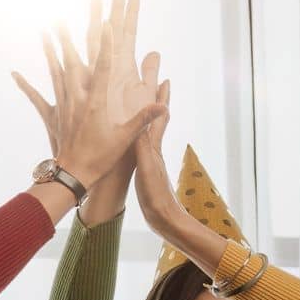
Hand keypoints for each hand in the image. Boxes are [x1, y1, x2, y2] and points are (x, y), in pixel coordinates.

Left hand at [12, 0, 164, 189]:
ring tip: (44, 30)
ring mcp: (62, 106)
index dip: (106, 44)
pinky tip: (14, 73)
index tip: (106, 24)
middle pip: (71, 62)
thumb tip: (162, 106)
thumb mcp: (125, 139)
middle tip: (61, 16)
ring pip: (54, 72)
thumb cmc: (101, 158)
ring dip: (49, 50)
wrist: (74, 176)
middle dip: (67, 38)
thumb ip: (143, 119)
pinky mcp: (51, 116)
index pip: (103, 67)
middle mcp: (76, 99)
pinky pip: (35, 98)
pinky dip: (25, 85)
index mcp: (95, 103)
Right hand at [131, 77, 185, 232]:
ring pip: (150, 133)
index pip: (159, 117)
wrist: (164, 220)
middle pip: (158, 121)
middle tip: (159, 84)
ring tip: (144, 107)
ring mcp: (152, 162)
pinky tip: (135, 141)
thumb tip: (141, 119)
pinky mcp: (146, 173)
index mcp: (154, 147)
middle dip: (159, 102)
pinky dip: (139, 138)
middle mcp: (155, 151)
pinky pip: (141, 149)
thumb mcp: (146, 167)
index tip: (164, 79)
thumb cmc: (155, 195)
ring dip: (148, 118)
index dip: (162, 99)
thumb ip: (143, 145)